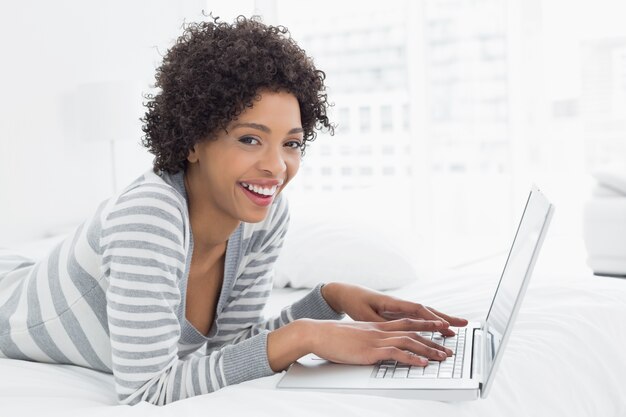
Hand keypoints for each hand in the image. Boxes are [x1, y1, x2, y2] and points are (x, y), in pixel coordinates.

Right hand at [307, 318, 453, 365]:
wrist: (317, 333)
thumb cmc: (332, 337)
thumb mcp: (354, 336)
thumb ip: (367, 339)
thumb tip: (374, 347)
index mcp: (376, 326)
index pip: (406, 322)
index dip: (424, 324)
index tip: (439, 326)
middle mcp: (379, 330)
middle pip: (413, 330)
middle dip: (434, 337)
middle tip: (449, 345)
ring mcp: (376, 339)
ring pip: (409, 341)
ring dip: (429, 349)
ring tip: (443, 356)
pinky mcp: (370, 351)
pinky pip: (396, 353)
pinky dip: (412, 359)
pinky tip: (422, 364)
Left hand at [321, 282, 467, 336]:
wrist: (346, 293)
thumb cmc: (355, 303)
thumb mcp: (365, 316)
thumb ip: (381, 324)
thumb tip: (395, 332)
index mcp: (393, 302)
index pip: (418, 310)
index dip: (432, 318)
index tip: (446, 325)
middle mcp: (400, 304)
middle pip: (427, 311)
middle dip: (445, 318)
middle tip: (464, 324)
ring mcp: (400, 308)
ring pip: (424, 314)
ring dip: (440, 320)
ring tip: (455, 329)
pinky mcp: (397, 312)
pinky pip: (418, 318)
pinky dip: (429, 322)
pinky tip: (437, 328)